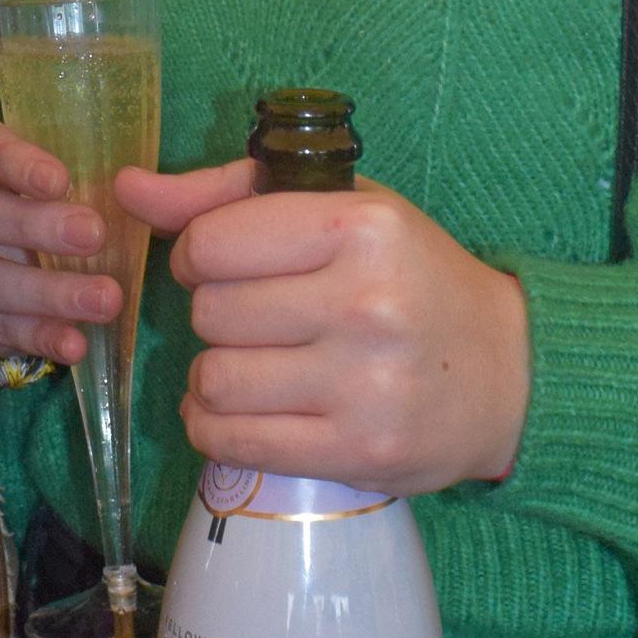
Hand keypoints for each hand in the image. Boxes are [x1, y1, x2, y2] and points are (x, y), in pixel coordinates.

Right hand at [0, 109, 122, 366]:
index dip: (17, 165)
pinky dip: (33, 335)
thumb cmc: (0, 180)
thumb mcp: (11, 156)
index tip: (57, 181)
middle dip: (36, 228)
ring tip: (105, 300)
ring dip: (48, 293)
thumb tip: (126, 173)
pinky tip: (74, 344)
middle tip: (93, 234)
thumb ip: (40, 163)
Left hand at [113, 158, 531, 491]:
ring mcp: (363, 383)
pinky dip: (213, 427)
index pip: (211, 242)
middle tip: (254, 320)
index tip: (224, 265)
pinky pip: (231, 440)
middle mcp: (365, 303)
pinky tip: (239, 412)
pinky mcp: (356, 450)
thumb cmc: (411, 279)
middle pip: (208, 312)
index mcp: (361, 227)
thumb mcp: (341, 210)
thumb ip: (227, 194)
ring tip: (250, 367)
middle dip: (214, 316)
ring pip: (213, 379)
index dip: (198, 254)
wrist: (511, 374)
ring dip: (212, 376)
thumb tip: (127, 188)